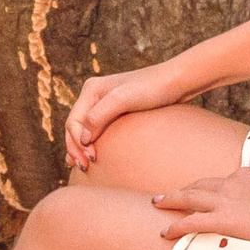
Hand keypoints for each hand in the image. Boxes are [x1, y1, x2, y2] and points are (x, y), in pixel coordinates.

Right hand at [65, 64, 186, 168]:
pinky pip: (95, 130)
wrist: (176, 82)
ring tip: (82, 166)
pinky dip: (89, 143)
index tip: (92, 158)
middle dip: (76, 148)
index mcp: (91, 90)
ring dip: (80, 148)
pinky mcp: (115, 111)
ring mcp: (103, 103)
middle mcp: (94, 95)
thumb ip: (99, 116)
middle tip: (85, 167)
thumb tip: (82, 138)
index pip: (73, 122)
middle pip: (75, 127)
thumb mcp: (123, 99)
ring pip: (83, 130)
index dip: (77, 142)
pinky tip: (89, 155)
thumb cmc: (152, 89)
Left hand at [151, 168, 249, 248]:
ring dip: (171, 200)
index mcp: (247, 174)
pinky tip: (164, 232)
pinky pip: (191, 222)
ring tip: (157, 204)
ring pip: (189, 197)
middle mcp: (231, 183)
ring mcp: (225, 200)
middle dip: (183, 189)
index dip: (212, 188)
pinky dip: (175, 226)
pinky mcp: (222, 219)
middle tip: (167, 195)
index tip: (207, 194)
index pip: (224, 180)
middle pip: (200, 185)